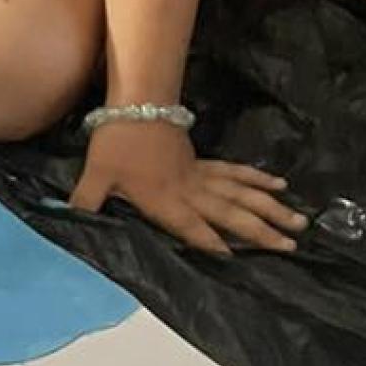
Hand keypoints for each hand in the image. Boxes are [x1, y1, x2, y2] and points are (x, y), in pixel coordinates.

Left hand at [69, 120, 304, 255]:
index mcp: (166, 202)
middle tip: (292, 246)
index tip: (242, 262)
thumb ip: (85, 202)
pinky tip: (279, 184)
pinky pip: (235, 172)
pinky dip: (257, 178)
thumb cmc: (115, 142)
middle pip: (232, 214)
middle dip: (261, 231)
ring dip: (270, 207)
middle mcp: (190, 192)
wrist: (137, 102)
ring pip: (242, 194)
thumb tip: (66, 221)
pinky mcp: (202, 160)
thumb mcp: (95, 175)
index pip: (194, 230)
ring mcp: (200, 175)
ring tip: (299, 221)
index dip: (215, 246)